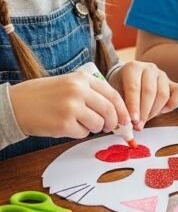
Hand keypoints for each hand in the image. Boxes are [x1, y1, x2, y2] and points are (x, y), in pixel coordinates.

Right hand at [9, 71, 130, 139]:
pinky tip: (66, 126)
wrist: (18, 104)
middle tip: (109, 128)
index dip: (122, 109)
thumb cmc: (45, 95)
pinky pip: (82, 133)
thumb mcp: (69, 84)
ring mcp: (72, 107)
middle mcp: (79, 90)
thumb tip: (116, 111)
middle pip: (109, 110)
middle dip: (112, 122)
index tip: (126, 119)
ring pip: (98, 124)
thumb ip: (91, 93)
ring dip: (93, 128)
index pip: (113, 94)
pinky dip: (78, 133)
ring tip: (80, 123)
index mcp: (82, 78)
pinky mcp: (64, 124)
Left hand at [108, 61, 177, 127]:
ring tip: (145, 120)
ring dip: (154, 111)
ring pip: (163, 94)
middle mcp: (149, 68)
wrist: (128, 79)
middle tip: (138, 126)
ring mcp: (162, 75)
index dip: (133, 106)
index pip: (134, 88)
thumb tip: (126, 125)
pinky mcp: (172, 82)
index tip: (132, 120)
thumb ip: (121, 106)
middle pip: (149, 92)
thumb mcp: (116, 94)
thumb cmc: (120, 87)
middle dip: (144, 112)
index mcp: (132, 67)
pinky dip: (173, 104)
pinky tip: (163, 111)